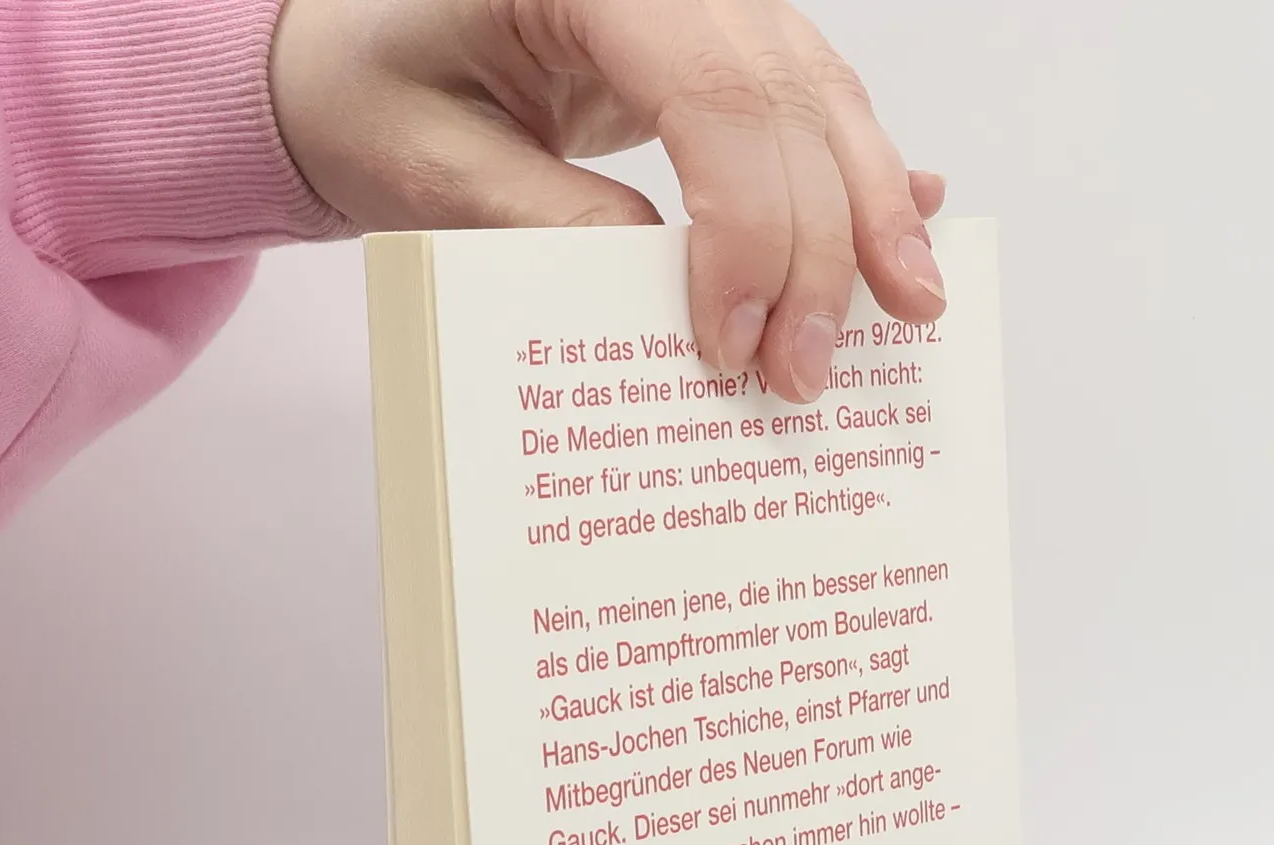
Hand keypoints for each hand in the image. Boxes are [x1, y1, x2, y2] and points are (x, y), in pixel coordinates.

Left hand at [269, 0, 947, 402]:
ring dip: (871, 215)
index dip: (744, 231)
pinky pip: (809, 101)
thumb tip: (671, 300)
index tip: (734, 351)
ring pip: (823, 98)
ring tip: (909, 315)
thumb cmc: (372, 92)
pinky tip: (916, 221)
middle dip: (816, 252)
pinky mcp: (717, 41)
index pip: (712, 95)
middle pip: (787, 104)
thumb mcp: (432, 170)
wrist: (356, 50)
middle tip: (805, 379)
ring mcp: (703, 1)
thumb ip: (550, 221)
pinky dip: (863, 173)